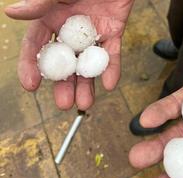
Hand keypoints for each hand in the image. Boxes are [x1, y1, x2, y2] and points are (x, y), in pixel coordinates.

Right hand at [4, 0, 132, 109]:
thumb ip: (40, 4)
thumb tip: (11, 13)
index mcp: (51, 20)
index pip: (37, 47)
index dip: (31, 66)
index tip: (30, 86)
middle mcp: (70, 32)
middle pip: (65, 64)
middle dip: (64, 85)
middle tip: (64, 104)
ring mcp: (92, 35)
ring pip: (87, 64)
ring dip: (87, 85)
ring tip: (85, 104)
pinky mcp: (113, 34)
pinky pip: (112, 55)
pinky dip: (112, 69)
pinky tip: (109, 84)